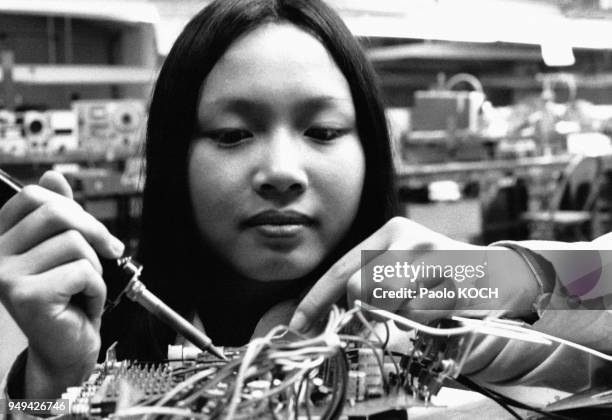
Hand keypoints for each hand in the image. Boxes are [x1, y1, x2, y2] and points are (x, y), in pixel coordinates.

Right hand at [0, 171, 123, 397]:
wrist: (66, 347)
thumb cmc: (68, 299)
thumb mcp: (65, 250)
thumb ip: (59, 214)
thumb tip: (53, 176)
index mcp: (3, 239)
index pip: (34, 196)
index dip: (72, 207)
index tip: (92, 232)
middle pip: (56, 212)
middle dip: (94, 232)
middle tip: (107, 254)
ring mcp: (7, 276)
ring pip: (76, 243)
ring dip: (95, 268)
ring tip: (84, 289)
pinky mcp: (28, 296)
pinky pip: (82, 271)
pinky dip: (97, 288)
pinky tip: (83, 304)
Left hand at [289, 217, 538, 332]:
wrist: (500, 274)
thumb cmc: (440, 276)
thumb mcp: (401, 269)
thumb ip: (368, 284)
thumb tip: (328, 316)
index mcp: (390, 231)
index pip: (340, 269)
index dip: (315, 300)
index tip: (297, 326)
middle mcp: (410, 237)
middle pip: (360, 287)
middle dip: (367, 310)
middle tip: (386, 313)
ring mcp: (435, 255)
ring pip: (389, 303)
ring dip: (399, 316)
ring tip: (420, 304)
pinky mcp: (457, 278)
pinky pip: (420, 313)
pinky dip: (423, 320)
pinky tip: (439, 305)